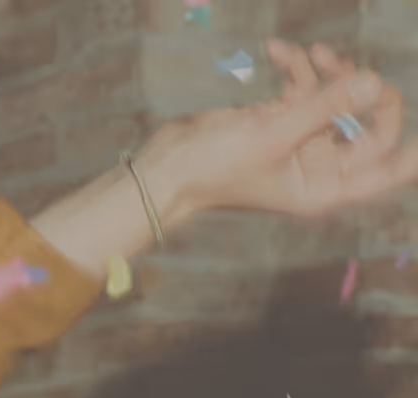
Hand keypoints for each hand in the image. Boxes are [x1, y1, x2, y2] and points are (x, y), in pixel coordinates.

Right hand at [137, 40, 417, 227]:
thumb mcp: (275, 135)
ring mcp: (302, 143)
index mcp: (327, 185)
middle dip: (363, 90)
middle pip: (370, 124)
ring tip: (308, 53)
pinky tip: (277, 52)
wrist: (166, 169)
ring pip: (339, 99)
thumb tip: (372, 81)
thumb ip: (326, 107)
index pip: (392, 167)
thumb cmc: (215, 169)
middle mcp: (321, 166)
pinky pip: (304, 89)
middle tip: (347, 69)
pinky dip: (296, 68)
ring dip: (328, 71)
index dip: (417, 150)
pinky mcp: (281, 124)